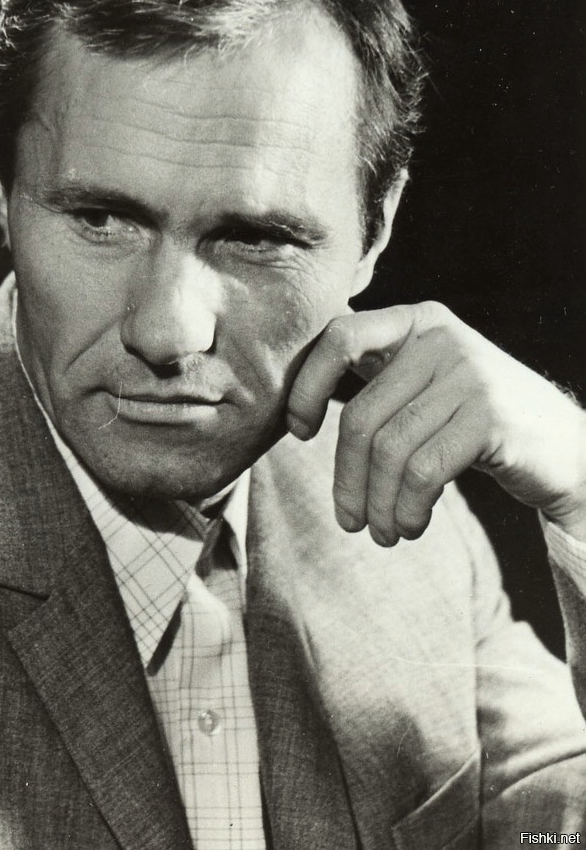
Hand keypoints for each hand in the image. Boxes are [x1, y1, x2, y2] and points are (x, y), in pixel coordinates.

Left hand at [286, 302, 585, 545]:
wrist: (566, 448)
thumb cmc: (475, 424)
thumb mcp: (425, 387)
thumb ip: (377, 383)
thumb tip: (295, 411)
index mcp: (416, 322)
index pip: (341, 335)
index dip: (307, 385)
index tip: (299, 432)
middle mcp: (441, 338)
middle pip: (362, 413)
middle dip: (347, 478)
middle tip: (349, 520)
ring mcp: (469, 374)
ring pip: (389, 449)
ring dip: (378, 503)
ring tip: (383, 532)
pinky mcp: (489, 416)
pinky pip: (423, 470)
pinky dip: (408, 508)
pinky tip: (411, 526)